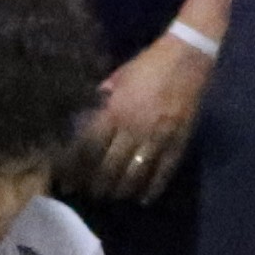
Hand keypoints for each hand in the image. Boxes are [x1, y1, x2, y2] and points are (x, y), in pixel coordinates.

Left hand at [78, 31, 210, 197]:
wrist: (188, 56)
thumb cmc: (148, 65)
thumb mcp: (116, 79)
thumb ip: (100, 103)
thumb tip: (82, 123)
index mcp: (115, 111)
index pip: (88, 148)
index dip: (75, 168)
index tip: (66, 181)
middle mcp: (134, 128)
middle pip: (109, 168)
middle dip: (95, 185)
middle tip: (88, 193)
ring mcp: (158, 137)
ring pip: (135, 175)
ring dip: (120, 190)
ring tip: (112, 195)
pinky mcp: (179, 142)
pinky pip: (164, 172)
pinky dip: (152, 189)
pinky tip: (143, 198)